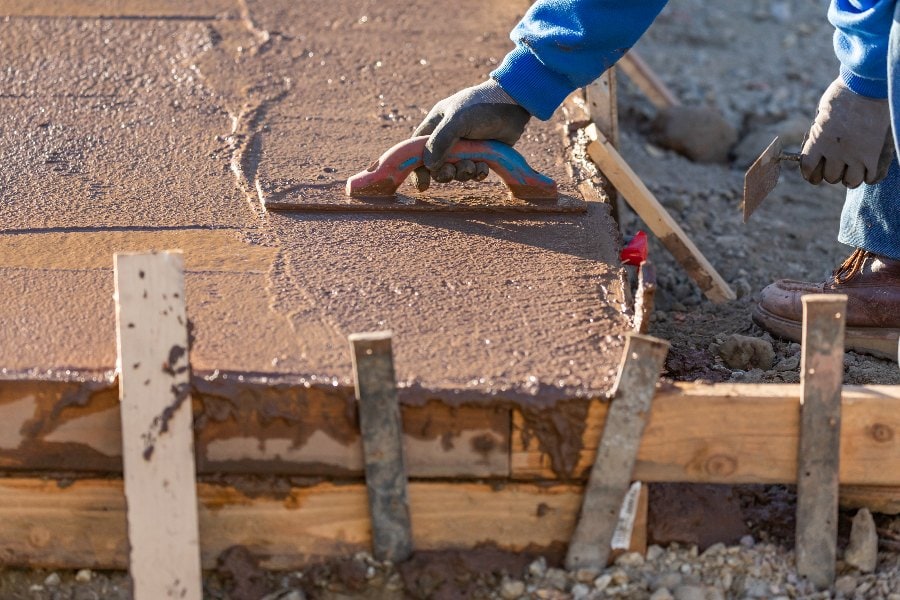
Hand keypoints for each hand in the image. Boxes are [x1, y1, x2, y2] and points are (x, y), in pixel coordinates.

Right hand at [411, 79, 530, 190]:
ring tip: (473, 165)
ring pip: (456, 171)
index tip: (423, 184)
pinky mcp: (482, 154)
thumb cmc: (481, 107)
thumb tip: (428, 165)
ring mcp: (465, 147)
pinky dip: (477, 173)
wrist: (514, 104)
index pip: (418, 150)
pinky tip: (483, 168)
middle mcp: (448, 138)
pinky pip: (474, 171)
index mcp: (436, 126)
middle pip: (436, 166)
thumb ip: (440, 141)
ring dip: (463, 173)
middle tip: (452, 172)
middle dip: (444, 173)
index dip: (418, 167)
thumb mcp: (457, 120)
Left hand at [801, 78, 892, 187]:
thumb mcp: (822, 114)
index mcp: (818, 141)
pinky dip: (869, 175)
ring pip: (850, 182)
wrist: (867, 84)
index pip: (808, 169)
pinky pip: (871, 178)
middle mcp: (835, 152)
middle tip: (840, 162)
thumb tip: (817, 148)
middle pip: (830, 177)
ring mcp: (856, 154)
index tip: (815, 171)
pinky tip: (868, 166)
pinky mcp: (875, 154)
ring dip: (851, 176)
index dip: (811, 173)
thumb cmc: (843, 94)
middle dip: (834, 172)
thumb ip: (819, 134)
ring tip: (854, 166)